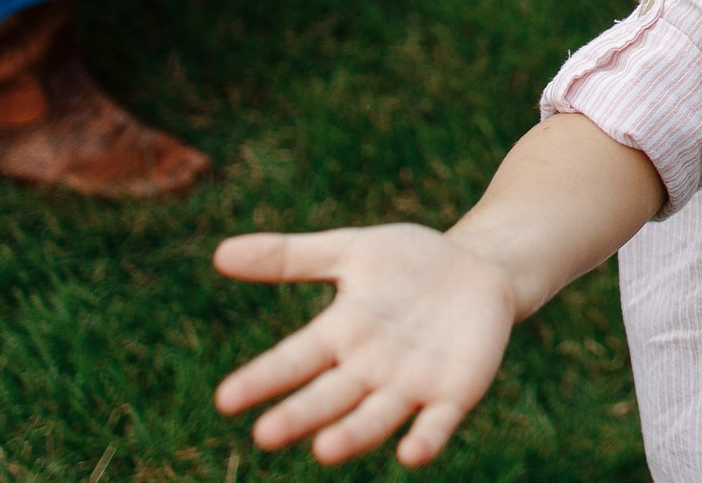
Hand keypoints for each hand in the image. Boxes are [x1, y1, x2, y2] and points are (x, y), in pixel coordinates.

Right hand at [213, 225, 517, 466]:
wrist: (483, 269)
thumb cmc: (410, 264)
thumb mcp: (353, 250)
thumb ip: (292, 256)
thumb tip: (219, 253)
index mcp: (341, 334)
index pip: (294, 359)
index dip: (262, 379)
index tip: (226, 399)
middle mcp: (369, 369)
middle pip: (329, 396)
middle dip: (300, 415)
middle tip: (266, 434)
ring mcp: (411, 385)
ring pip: (376, 417)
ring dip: (354, 435)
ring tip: (326, 449)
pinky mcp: (454, 393)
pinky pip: (437, 423)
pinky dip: (426, 438)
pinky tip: (413, 451)